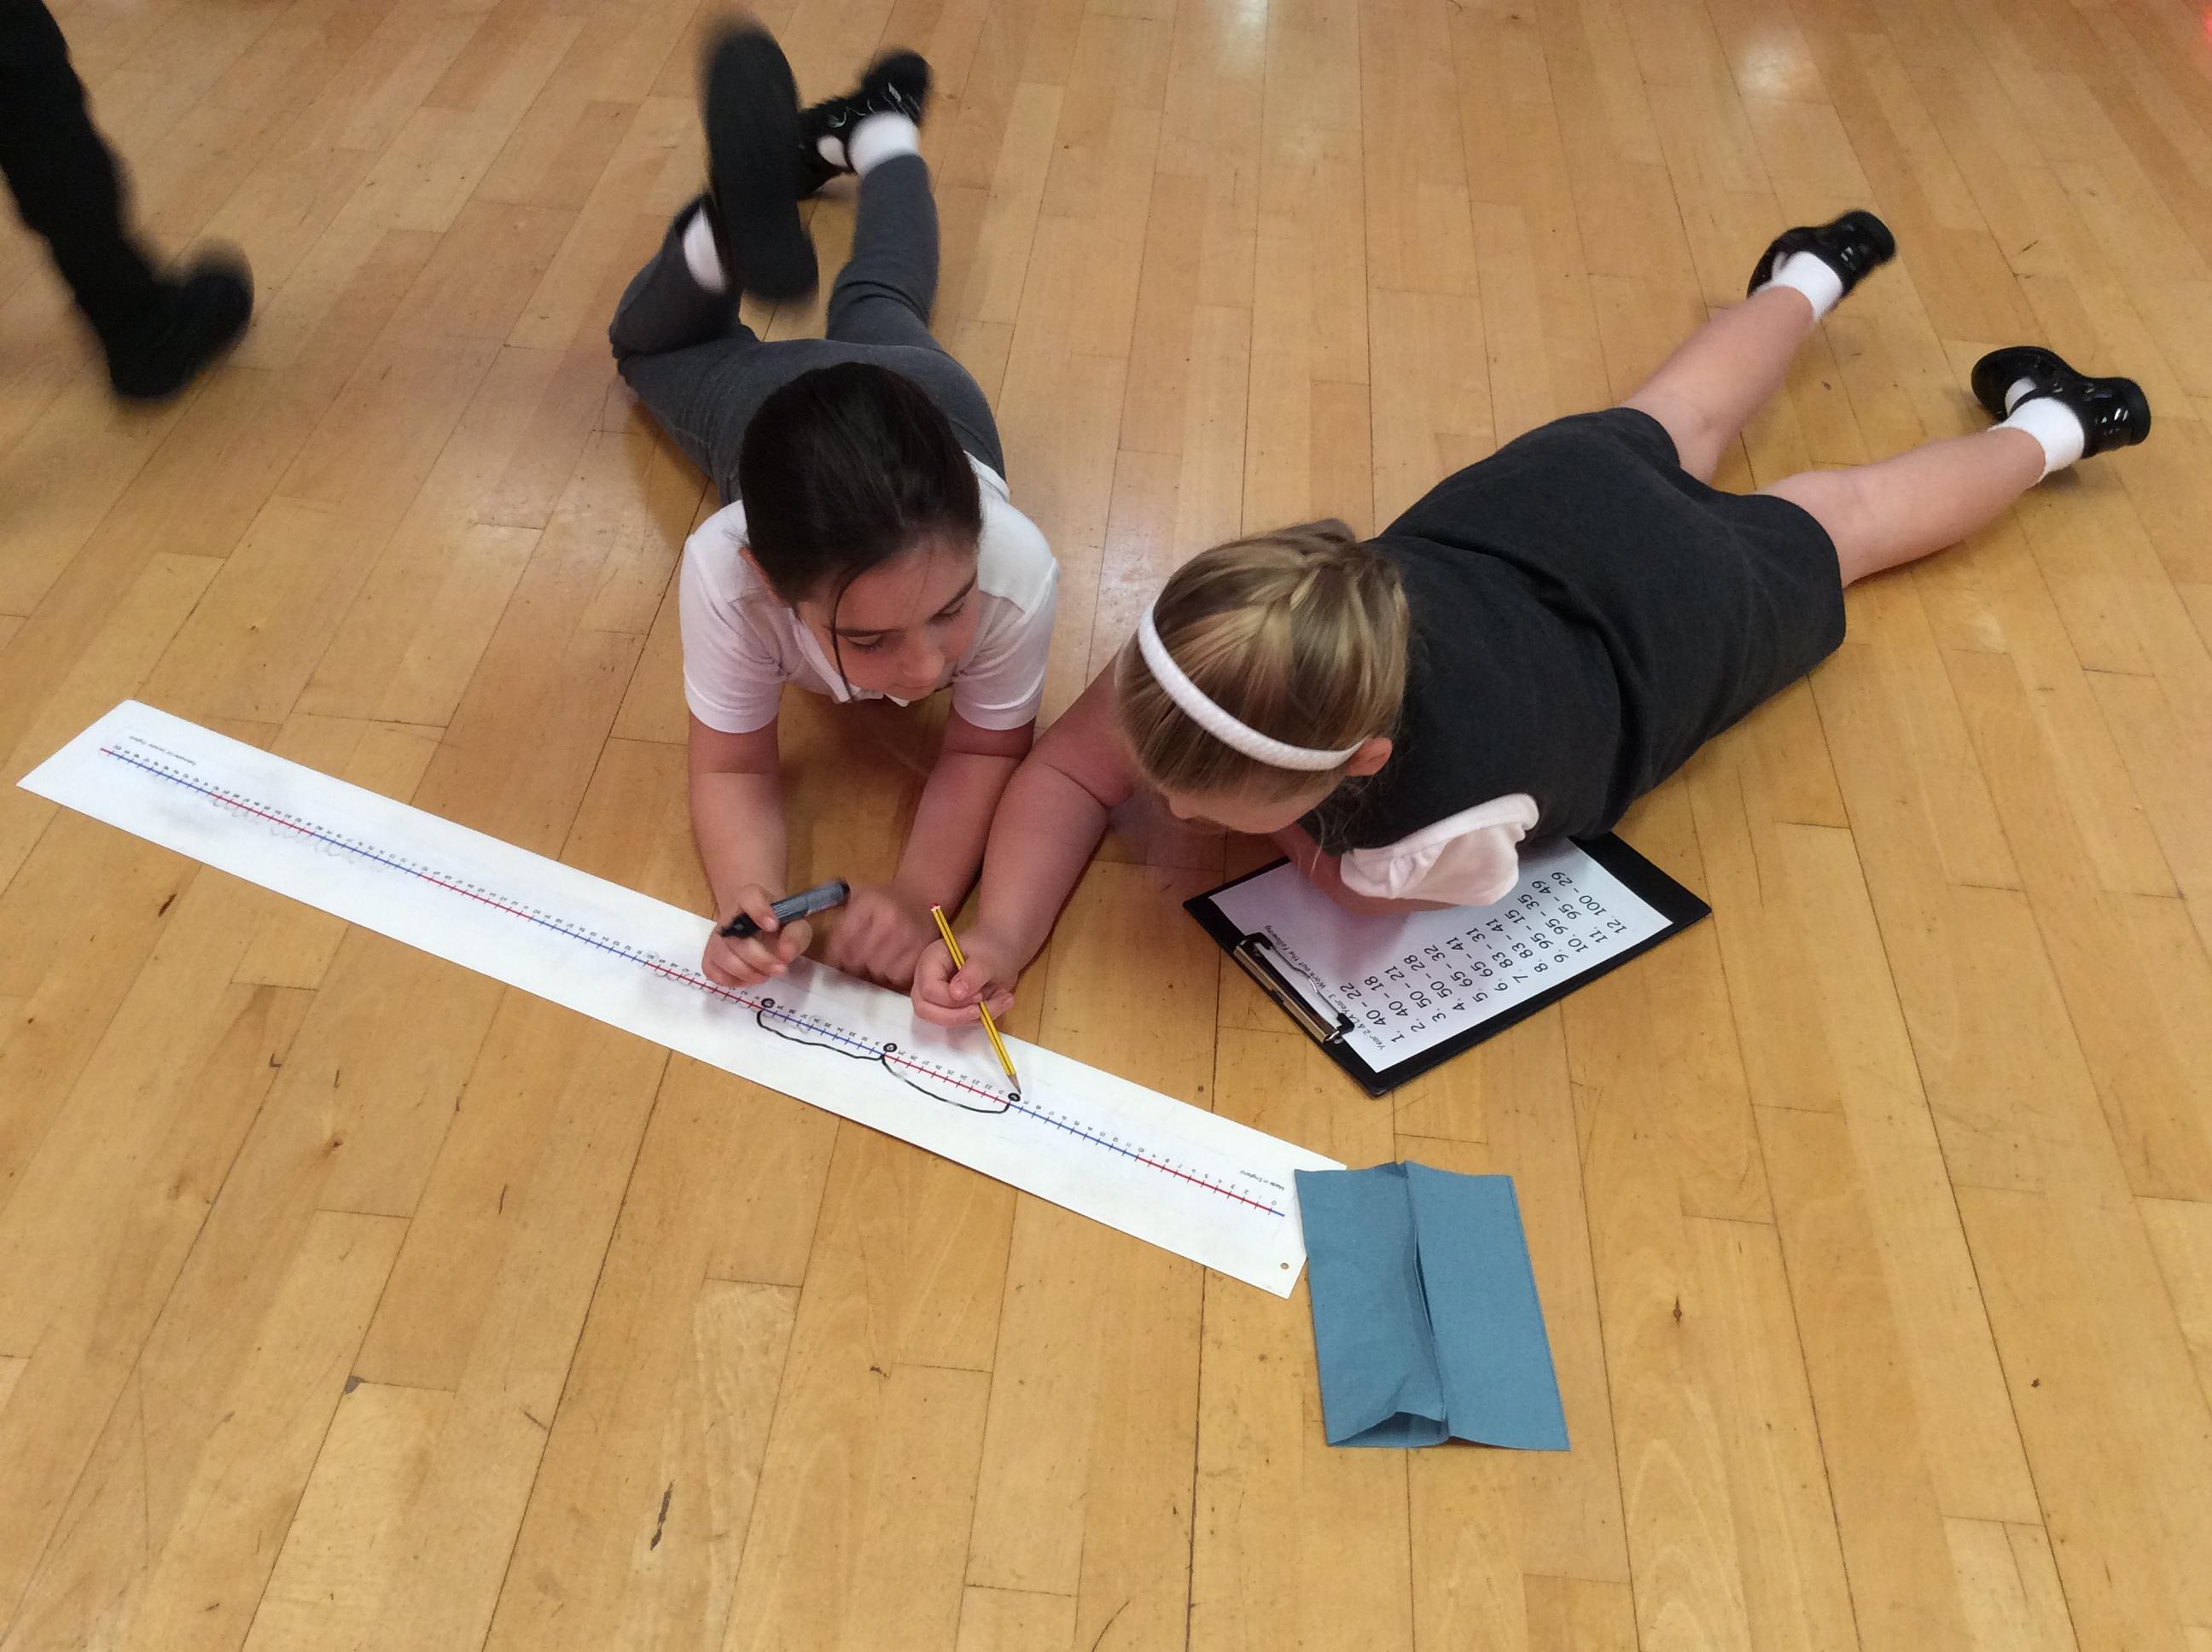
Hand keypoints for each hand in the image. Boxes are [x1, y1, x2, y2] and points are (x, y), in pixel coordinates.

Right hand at [701, 884, 813, 989]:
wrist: (759, 926)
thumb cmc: (780, 925)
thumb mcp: (796, 924)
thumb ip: (796, 934)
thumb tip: (786, 954)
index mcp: (751, 898)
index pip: (749, 898)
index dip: (759, 911)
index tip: (773, 925)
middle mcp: (728, 915)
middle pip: (734, 937)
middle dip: (759, 958)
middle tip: (780, 969)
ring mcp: (716, 936)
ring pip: (721, 955)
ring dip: (745, 971)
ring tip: (765, 976)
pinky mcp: (710, 955)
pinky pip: (712, 970)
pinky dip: (730, 979)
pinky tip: (747, 978)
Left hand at [820, 882, 937, 987]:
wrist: (922, 896)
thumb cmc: (885, 899)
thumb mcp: (859, 894)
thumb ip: (837, 914)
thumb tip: (821, 945)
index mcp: (869, 902)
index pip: (842, 937)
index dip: (834, 953)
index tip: (833, 960)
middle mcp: (889, 919)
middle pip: (857, 958)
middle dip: (853, 962)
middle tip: (855, 960)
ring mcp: (908, 937)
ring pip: (876, 970)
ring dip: (872, 969)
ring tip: (875, 958)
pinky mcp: (921, 952)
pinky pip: (896, 976)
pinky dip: (891, 974)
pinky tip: (892, 962)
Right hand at [910, 925, 1017, 1025]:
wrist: (1003, 949)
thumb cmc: (992, 947)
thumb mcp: (986, 958)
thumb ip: (972, 974)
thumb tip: (955, 994)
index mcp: (931, 961)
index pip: (929, 990)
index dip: (952, 1000)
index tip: (978, 996)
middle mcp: (927, 980)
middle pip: (926, 1010)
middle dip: (957, 1016)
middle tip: (982, 1010)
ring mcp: (938, 995)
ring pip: (945, 1020)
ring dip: (977, 1016)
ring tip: (1003, 998)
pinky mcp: (951, 1007)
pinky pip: (962, 1022)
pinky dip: (983, 1016)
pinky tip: (1001, 999)